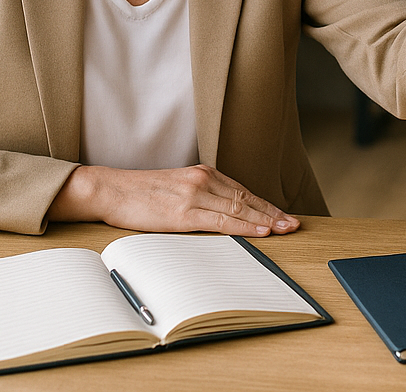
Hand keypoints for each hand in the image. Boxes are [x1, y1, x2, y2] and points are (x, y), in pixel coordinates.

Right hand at [47, 164, 301, 236]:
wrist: (110, 189)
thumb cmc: (140, 193)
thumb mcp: (176, 189)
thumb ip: (199, 196)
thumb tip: (221, 214)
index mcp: (203, 173)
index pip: (243, 192)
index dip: (266, 205)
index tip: (284, 215)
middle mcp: (203, 179)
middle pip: (246, 199)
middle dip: (273, 213)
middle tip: (295, 224)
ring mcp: (195, 194)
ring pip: (239, 209)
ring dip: (266, 220)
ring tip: (286, 228)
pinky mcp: (183, 212)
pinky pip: (221, 221)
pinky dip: (245, 226)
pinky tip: (260, 231)